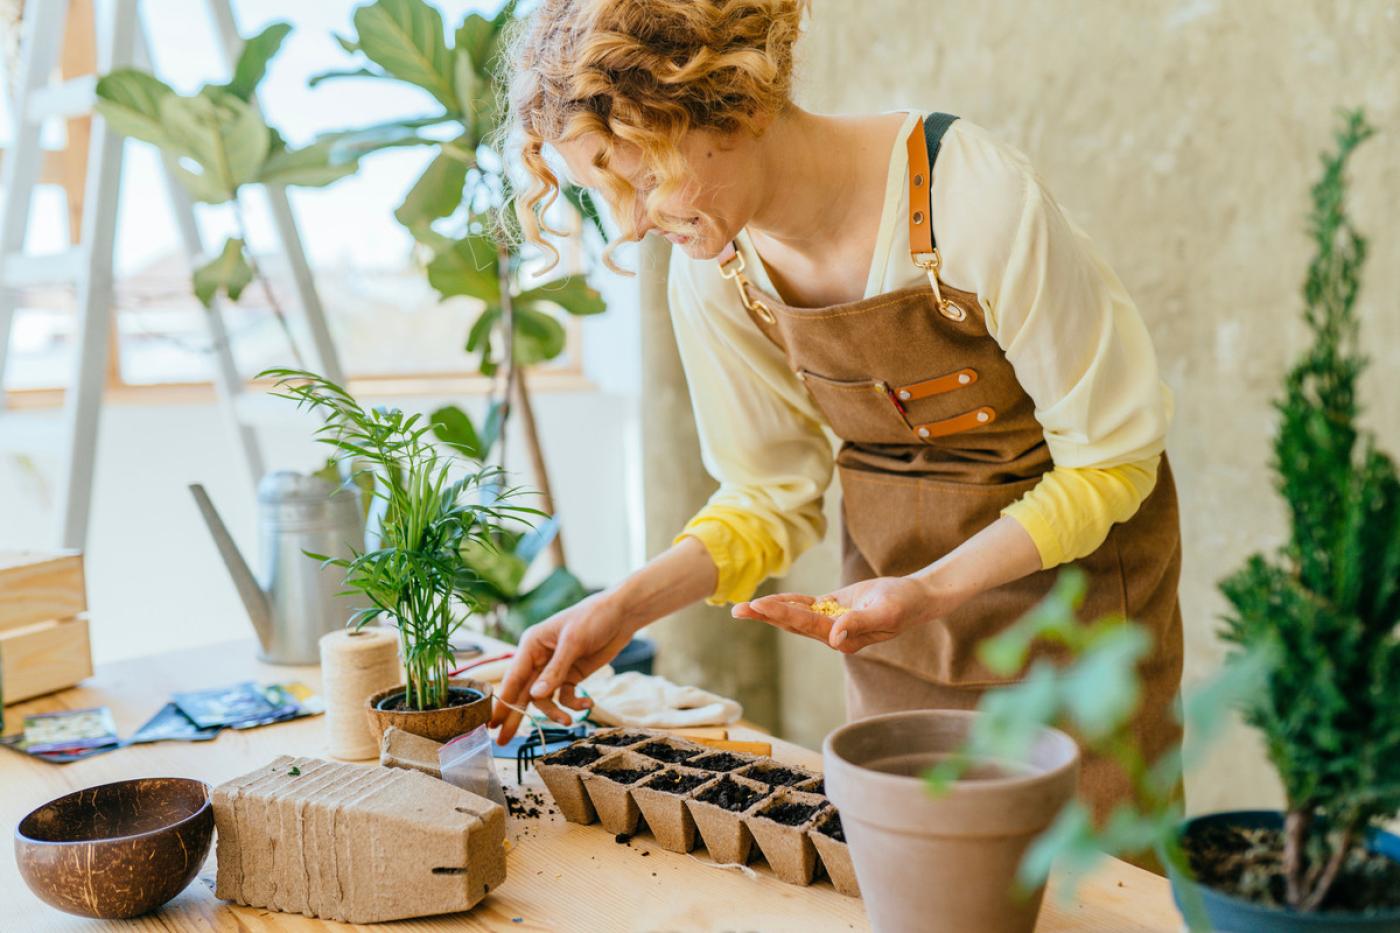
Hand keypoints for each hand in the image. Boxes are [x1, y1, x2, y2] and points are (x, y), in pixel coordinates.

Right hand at [488, 592, 634, 743]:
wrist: (622, 614)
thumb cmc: (593, 618)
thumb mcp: (573, 643)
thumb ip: (555, 671)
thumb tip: (535, 696)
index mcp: (531, 645)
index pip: (513, 678)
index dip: (502, 702)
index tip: (491, 724)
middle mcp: (539, 658)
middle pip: (524, 692)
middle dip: (516, 716)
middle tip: (503, 741)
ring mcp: (555, 668)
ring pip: (545, 698)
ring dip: (554, 712)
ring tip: (568, 721)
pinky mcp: (572, 675)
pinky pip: (566, 696)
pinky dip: (574, 704)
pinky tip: (588, 704)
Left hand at [735, 573, 966, 653]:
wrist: (916, 598)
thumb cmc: (904, 604)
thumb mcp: (885, 611)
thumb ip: (860, 623)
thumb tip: (834, 638)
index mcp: (844, 638)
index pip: (806, 625)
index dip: (782, 614)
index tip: (759, 605)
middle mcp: (834, 635)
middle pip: (793, 624)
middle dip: (765, 616)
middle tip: (737, 610)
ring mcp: (832, 623)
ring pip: (795, 616)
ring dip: (770, 611)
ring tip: (743, 608)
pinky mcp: (834, 609)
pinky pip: (806, 606)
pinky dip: (787, 602)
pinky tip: (768, 602)